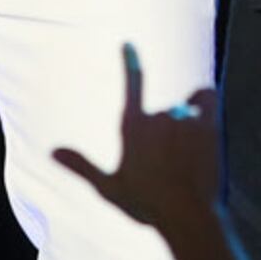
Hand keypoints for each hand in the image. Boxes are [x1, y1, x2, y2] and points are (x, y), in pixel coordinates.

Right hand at [51, 47, 228, 248]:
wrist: (186, 216)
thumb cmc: (146, 206)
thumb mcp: (109, 188)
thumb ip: (81, 166)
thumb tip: (52, 151)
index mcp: (131, 128)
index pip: (132, 86)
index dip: (130, 63)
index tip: (128, 43)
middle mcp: (156, 117)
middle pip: (164, 113)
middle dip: (167, 132)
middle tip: (171, 165)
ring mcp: (182, 118)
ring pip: (186, 109)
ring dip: (188, 126)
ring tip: (189, 160)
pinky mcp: (207, 123)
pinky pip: (207, 98)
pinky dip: (205, 106)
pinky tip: (204, 128)